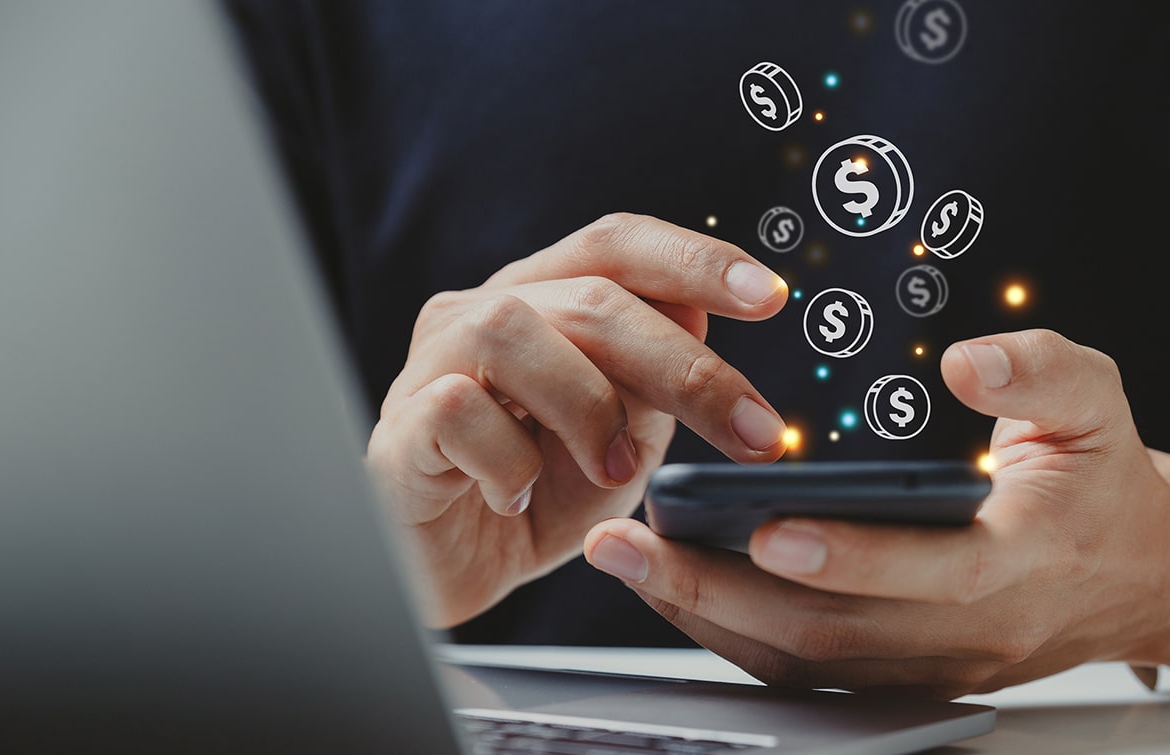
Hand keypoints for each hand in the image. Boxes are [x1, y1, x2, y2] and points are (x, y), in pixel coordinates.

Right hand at [367, 213, 789, 627]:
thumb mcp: (623, 436)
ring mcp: (431, 364)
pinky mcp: (398, 428)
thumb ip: (654, 379)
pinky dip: (510, 462)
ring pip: (511, 329)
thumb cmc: (539, 495)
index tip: (772, 296)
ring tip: (616, 472)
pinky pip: (457, 410)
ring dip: (588, 406)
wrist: (455, 573)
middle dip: (684, 366)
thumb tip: (700, 318)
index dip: (694, 258)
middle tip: (753, 434)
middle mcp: (482, 312)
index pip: (617, 244)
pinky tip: (521, 499)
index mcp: (543, 298)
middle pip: (590, 296)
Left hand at [584, 329, 1169, 698]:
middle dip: (719, 592)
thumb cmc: (1104, 481)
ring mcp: (931, 665)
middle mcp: (968, 633)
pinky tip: (675, 588)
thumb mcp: (1098, 403)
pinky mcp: (902, 672)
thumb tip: (968, 361)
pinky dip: (733, 633)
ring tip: (627, 561)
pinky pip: (806, 668)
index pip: (931, 575)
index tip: (769, 527)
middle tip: (630, 545)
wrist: (1141, 574)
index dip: (850, 556)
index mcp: (1020, 564)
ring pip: (804, 660)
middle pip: (832, 632)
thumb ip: (1040, 373)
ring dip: (706, 616)